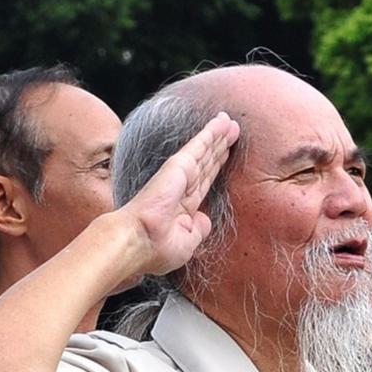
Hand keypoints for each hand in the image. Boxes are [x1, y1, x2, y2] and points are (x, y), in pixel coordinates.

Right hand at [104, 113, 237, 283]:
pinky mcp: (178, 166)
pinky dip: (210, 133)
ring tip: (231, 122)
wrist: (138, 242)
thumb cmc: (155, 249)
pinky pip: (198, 146)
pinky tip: (221, 123)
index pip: (204, 181)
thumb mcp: (186, 244)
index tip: (226, 153)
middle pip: (206, 162)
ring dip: (218, 136)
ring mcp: (179, 175)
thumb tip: (204, 219)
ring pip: (204, 151)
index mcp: (182, 207)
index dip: (215, 166)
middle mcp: (181, 188)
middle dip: (219, 146)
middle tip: (233, 130)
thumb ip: (198, 229)